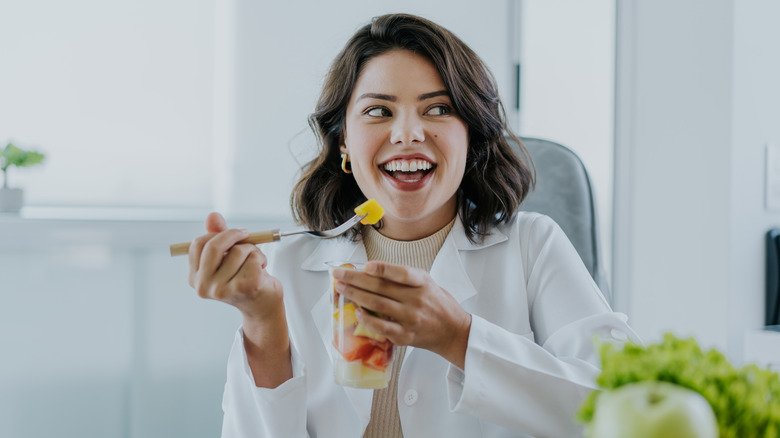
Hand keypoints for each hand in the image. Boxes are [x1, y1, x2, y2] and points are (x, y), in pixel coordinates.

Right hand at [187, 212, 283, 320]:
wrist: (263, 305)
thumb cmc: (244, 277)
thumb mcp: (228, 256)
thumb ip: (218, 236)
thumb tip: (212, 216)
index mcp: (195, 278)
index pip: (198, 244)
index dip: (220, 234)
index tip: (236, 233)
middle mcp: (204, 286)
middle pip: (213, 246)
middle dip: (234, 235)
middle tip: (247, 234)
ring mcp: (222, 290)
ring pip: (237, 251)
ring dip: (252, 250)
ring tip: (255, 262)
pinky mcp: (243, 288)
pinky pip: (252, 258)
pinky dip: (261, 258)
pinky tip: (261, 271)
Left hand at [332, 261, 471, 368]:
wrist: (453, 331)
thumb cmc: (437, 303)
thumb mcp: (427, 282)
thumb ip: (404, 277)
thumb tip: (370, 271)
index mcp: (422, 283)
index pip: (401, 273)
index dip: (382, 269)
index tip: (365, 266)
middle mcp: (416, 299)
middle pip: (381, 287)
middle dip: (356, 279)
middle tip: (338, 274)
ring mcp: (410, 319)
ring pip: (378, 305)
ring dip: (356, 296)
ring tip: (341, 289)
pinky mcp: (405, 336)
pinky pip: (382, 327)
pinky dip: (367, 320)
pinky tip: (357, 312)